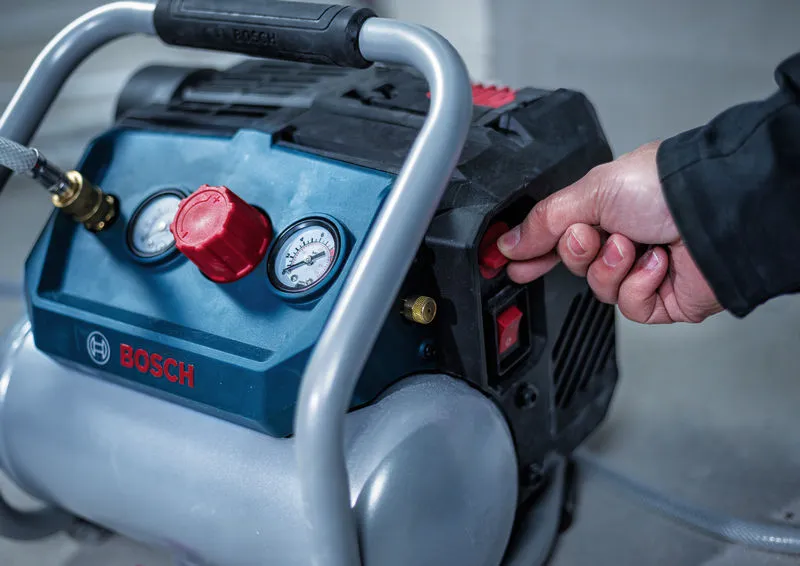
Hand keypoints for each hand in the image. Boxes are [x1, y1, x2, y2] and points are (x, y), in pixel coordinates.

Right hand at [497, 141, 722, 323]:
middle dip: (577, 252)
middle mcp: (626, 238)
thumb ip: (543, 221)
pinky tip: (655, 263)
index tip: (511, 263)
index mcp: (607, 208)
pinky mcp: (663, 299)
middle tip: (589, 235)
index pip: (559, 237)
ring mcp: (644, 270)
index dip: (535, 252)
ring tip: (631, 245)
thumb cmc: (664, 187)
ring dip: (610, 267)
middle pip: (575, 265)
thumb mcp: (589, 192)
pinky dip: (638, 285)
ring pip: (599, 288)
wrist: (715, 213)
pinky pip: (629, 306)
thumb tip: (508, 244)